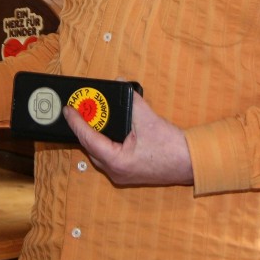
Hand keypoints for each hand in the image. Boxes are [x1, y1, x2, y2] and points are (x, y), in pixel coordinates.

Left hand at [63, 93, 192, 186]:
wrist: (192, 163)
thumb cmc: (172, 148)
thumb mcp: (148, 119)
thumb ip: (131, 100)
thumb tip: (120, 84)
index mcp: (117, 161)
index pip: (88, 139)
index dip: (76, 123)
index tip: (68, 110)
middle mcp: (115, 171)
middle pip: (90, 147)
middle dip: (83, 128)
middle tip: (78, 110)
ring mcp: (121, 174)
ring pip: (99, 153)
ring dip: (94, 136)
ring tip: (91, 117)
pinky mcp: (128, 173)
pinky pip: (108, 156)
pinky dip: (105, 142)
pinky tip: (106, 130)